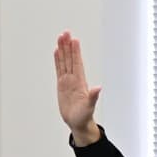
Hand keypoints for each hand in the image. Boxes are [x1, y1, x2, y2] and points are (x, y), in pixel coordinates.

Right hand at [54, 31, 101, 145]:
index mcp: (80, 82)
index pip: (77, 63)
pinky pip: (59, 70)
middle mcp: (74, 79)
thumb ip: (93, 97)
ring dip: (63, 50)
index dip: (75, 52)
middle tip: (65, 33)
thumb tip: (99, 88)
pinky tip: (57, 52)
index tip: (74, 40)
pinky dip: (58, 60)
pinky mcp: (62, 85)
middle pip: (70, 59)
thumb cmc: (84, 116)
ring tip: (61, 37)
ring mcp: (68, 81)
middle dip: (68, 46)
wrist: (78, 123)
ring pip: (64, 62)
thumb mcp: (89, 107)